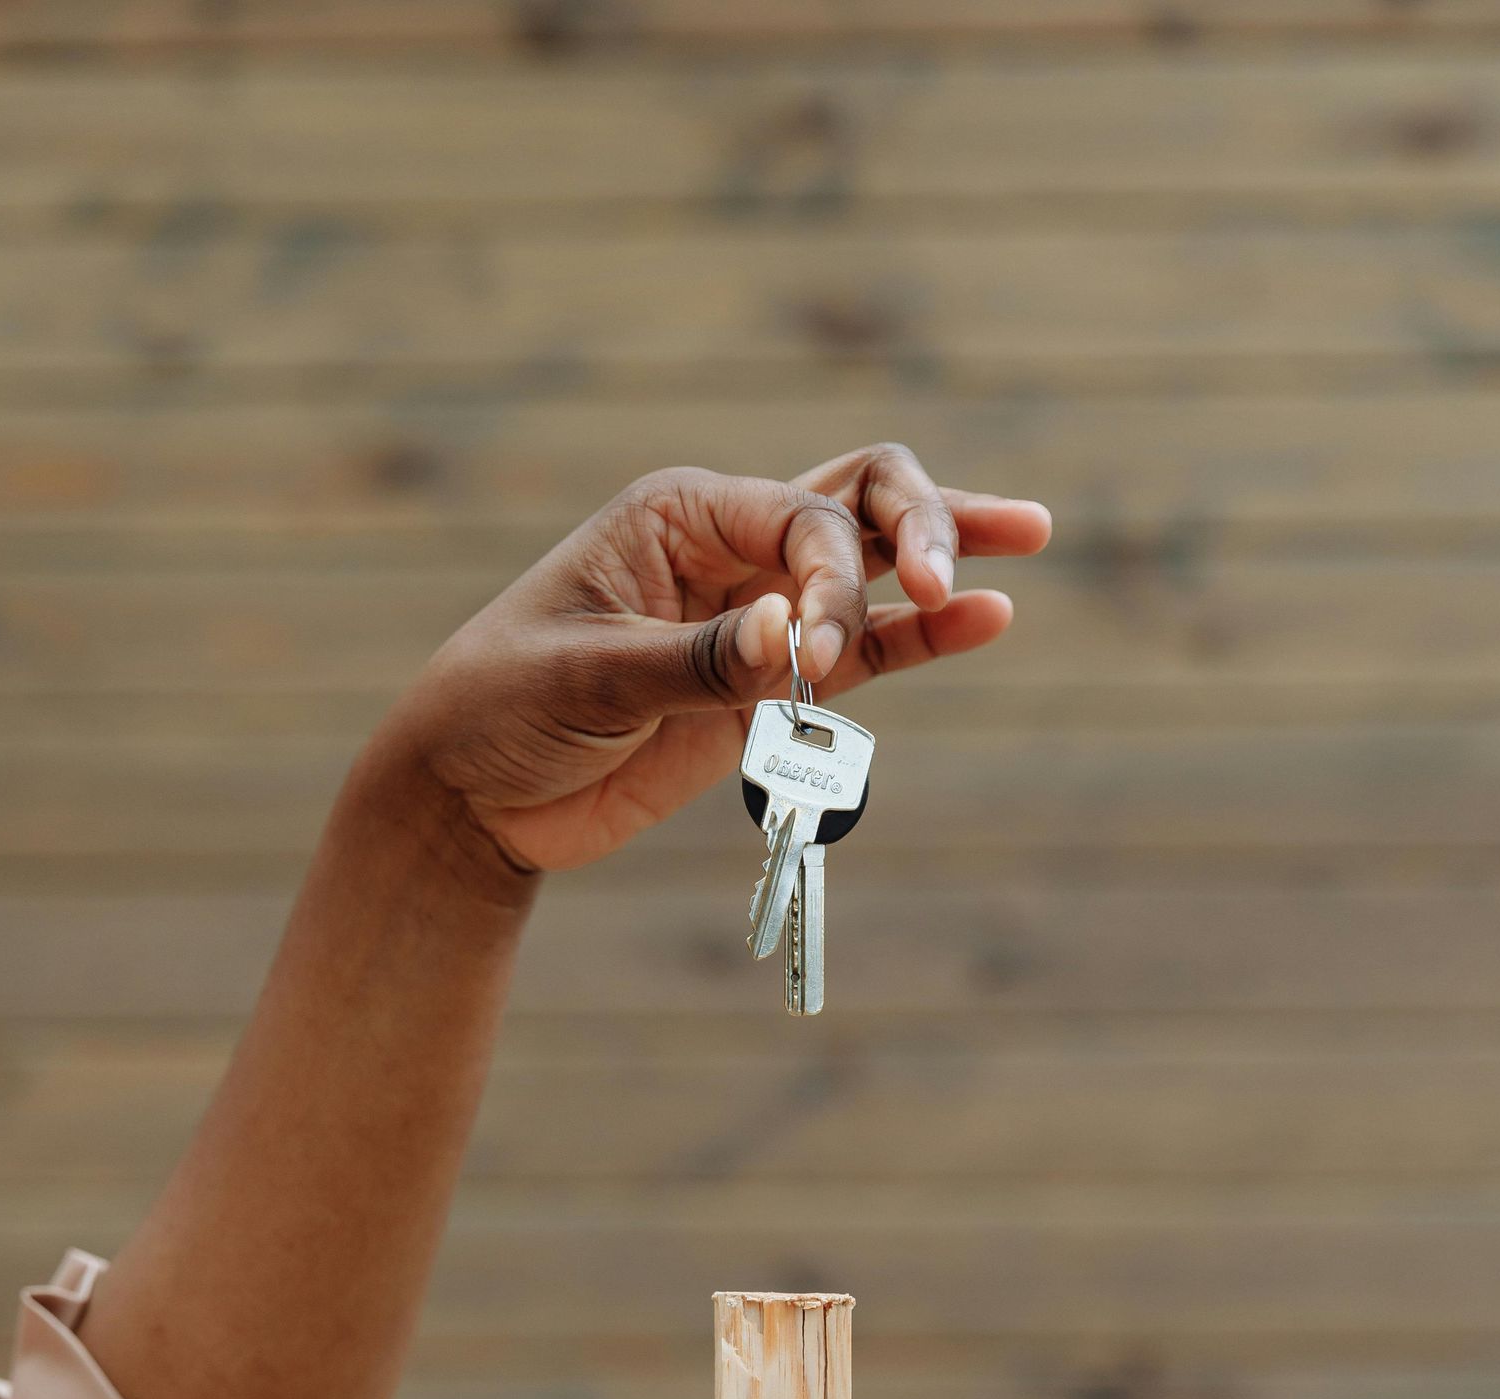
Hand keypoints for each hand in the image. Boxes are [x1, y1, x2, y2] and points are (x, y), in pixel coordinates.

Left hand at [369, 443, 1051, 884]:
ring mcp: (757, 613)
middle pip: (857, 499)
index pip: (799, 516)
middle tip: (952, 583)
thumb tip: (790, 639)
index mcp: (680, 515)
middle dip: (919, 525)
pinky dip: (919, 640)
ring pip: (872, 562)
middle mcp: (729, 546)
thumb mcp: (586, 679)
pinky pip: (861, 653)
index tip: (812, 657)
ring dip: (943, 554)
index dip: (832, 577)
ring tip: (1026, 542)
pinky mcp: (767, 686)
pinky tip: (988, 619)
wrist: (473, 798)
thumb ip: (694, 661)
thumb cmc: (502, 711)